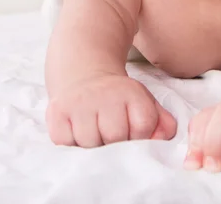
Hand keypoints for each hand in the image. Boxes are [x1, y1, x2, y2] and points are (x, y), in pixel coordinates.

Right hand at [46, 73, 176, 146]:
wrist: (84, 74)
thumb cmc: (117, 98)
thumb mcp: (143, 102)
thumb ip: (160, 122)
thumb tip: (163, 138)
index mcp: (131, 93)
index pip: (143, 128)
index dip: (139, 137)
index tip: (132, 132)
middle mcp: (105, 95)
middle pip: (115, 138)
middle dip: (115, 144)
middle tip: (111, 134)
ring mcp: (79, 103)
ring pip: (89, 144)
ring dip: (92, 146)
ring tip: (94, 131)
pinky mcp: (58, 111)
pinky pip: (65, 143)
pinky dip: (71, 143)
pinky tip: (77, 130)